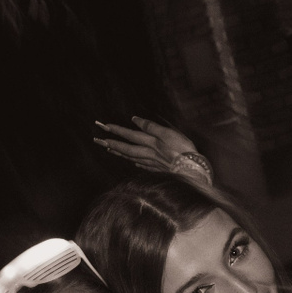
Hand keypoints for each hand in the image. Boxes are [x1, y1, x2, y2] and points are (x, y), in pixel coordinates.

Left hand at [93, 117, 207, 176]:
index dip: (117, 130)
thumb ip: (152, 127)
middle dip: (112, 143)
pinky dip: (136, 163)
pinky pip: (143, 166)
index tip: (104, 126)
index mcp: (151, 142)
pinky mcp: (159, 170)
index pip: (130, 135)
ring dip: (120, 153)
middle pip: (127, 148)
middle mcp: (149, 153)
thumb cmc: (184, 151)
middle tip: (98, 141)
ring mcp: (153, 163)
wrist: (193, 171)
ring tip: (109, 149)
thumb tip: (135, 120)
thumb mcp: (169, 133)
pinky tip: (133, 163)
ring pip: (132, 157)